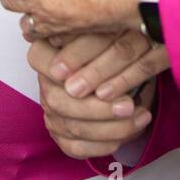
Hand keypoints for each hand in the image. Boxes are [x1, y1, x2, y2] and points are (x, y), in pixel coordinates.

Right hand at [27, 32, 156, 158]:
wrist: (124, 75)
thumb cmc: (114, 50)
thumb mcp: (107, 34)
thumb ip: (101, 34)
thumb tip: (108, 31)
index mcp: (44, 54)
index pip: (39, 60)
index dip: (65, 68)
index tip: (94, 76)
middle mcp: (44, 84)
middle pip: (59, 101)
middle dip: (98, 108)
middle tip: (129, 104)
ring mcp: (50, 112)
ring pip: (72, 128)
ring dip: (110, 127)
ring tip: (140, 116)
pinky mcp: (61, 135)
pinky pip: (77, 148)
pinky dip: (104, 144)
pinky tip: (129, 132)